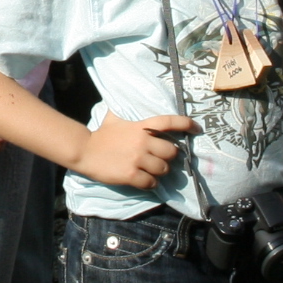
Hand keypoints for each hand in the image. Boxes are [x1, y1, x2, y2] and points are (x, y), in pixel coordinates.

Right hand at [72, 112, 194, 188]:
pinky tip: (143, 181)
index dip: (186, 124)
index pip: (169, 122)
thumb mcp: (115, 117)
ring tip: (150, 172)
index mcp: (141, 127)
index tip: (197, 128)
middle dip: (168, 157)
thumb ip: (127, 111)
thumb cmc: (102, 135)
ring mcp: (137, 159)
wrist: (85, 151)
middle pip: (171, 152)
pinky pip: (151, 183)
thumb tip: (128, 98)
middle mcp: (143, 142)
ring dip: (159, 172)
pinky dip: (150, 184)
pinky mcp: (131, 175)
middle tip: (159, 159)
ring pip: (163, 169)